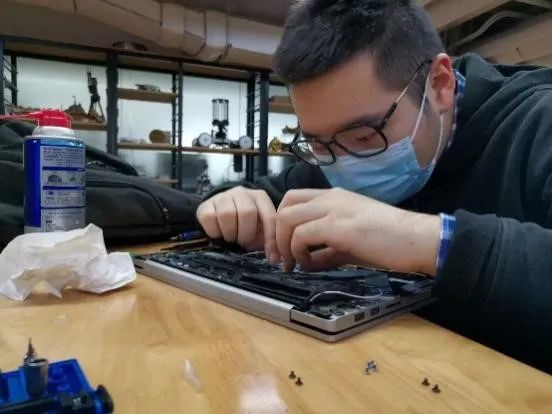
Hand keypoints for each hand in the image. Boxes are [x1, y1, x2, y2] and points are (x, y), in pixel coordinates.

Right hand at [196, 186, 278, 259]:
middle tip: (242, 241)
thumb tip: (275, 257)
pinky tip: (219, 232)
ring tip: (231, 236)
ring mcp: (222, 197)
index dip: (271, 238)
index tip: (271, 257)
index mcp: (260, 197)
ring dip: (230, 233)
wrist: (220, 214)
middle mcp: (242, 193)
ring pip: (226, 214)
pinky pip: (209, 218)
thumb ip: (270, 240)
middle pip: (247, 212)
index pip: (269, 216)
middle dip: (246, 234)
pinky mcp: (206, 204)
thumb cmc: (246, 225)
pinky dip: (214, 232)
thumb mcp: (261, 230)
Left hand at [275, 188, 440, 274]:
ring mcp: (334, 209)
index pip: (293, 198)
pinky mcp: (338, 226)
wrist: (416, 239)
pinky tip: (309, 264)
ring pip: (288, 218)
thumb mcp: (351, 240)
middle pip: (285, 204)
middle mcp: (330, 197)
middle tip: (281, 257)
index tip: (284, 246)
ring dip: (284, 244)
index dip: (282, 222)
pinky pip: (301, 235)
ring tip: (293, 263)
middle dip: (276, 232)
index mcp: (334, 196)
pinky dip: (299, 252)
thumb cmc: (389, 240)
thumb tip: (308, 262)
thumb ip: (327, 248)